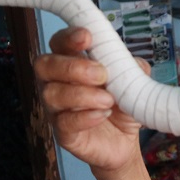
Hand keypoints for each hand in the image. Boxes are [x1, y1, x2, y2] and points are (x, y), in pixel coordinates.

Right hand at [34, 26, 147, 172]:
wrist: (126, 142)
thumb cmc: (122, 106)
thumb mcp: (134, 82)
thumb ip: (132, 68)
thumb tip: (133, 62)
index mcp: (72, 63)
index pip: (58, 43)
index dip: (68, 37)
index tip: (87, 37)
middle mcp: (57, 83)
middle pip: (45, 65)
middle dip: (73, 67)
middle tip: (101, 74)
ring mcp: (57, 109)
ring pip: (52, 94)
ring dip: (82, 94)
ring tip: (108, 100)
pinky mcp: (63, 133)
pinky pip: (63, 122)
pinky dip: (84, 117)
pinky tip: (103, 115)